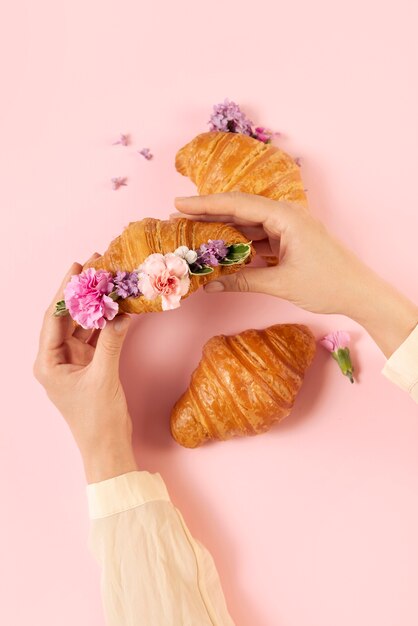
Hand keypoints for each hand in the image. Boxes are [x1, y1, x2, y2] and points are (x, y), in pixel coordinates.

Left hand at [33, 256, 137, 482]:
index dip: (66, 291)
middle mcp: (57, 358)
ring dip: (96, 306)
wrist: (108, 447)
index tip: (78, 267)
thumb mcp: (103, 377)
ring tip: (109, 281)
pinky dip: (107, 323)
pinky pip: (97, 337)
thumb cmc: (97, 419)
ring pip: (83, 325)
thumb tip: (121, 312)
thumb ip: (111, 342)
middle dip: (82, 293)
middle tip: (96, 267)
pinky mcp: (89, 365)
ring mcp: (73, 361)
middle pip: (68, 317)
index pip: (54, 318)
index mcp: (48, 362)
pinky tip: (117, 307)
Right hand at [174, 192, 417, 356]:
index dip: (205, 205)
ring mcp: (288, 228)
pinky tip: (222, 252)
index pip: (237, 205)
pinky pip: (258, 238)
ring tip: (195, 235)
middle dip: (209, 215)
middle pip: (240, 210)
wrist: (360, 293)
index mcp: (286, 217)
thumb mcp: (281, 284)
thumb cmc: (327, 285)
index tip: (178, 204)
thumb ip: (243, 282)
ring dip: (223, 230)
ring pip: (248, 224)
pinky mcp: (290, 241)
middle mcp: (286, 216)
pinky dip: (240, 244)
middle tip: (178, 219)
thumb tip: (210, 286)